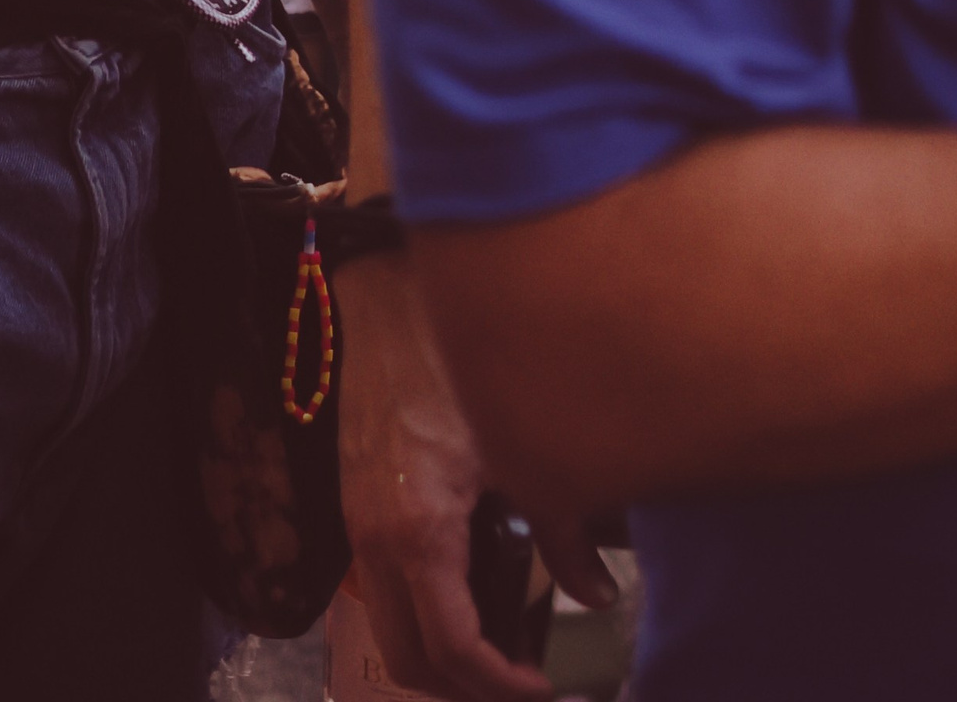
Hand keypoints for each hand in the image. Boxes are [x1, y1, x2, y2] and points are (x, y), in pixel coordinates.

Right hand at [336, 251, 612, 701]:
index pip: (453, 650)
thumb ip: (562, 529)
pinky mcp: (358, 502)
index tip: (543, 686)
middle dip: (465, 688)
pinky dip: (423, 612)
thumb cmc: (451, 357)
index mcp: (417, 532)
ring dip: (440, 656)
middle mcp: (375, 540)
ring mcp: (358, 523)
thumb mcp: (518, 446)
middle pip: (409, 661)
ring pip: (391, 628)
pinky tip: (472, 591)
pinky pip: (383, 588)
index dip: (501, 685)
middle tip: (521, 681)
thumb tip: (598, 593)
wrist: (384, 293)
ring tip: (502, 647)